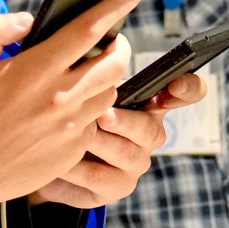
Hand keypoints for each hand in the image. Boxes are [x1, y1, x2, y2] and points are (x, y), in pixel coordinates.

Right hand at [0, 0, 139, 227]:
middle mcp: (60, 98)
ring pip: (111, 93)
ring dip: (106, 78)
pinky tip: (68, 109)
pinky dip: (90, 109)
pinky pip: (96, 122)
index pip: (88, 31)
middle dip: (121, 46)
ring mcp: (70, 128)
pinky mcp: (73, 151)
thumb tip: (29, 21)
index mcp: (35, 70)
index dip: (114, 7)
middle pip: (116, 64)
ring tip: (87, 74)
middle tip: (111, 40)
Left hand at [29, 71, 207, 207]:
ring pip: (124, 155)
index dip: (187, 88)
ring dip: (96, 144)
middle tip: (101, 115)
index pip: (185, 93)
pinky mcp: (112, 189)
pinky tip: (56, 161)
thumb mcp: (80, 84)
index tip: (175, 83)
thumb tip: (95, 37)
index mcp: (148, 103)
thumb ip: (95, 66)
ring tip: (70, 134)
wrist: (41, 153)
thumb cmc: (66, 107)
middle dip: (124, 122)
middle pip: (150, 130)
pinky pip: (98, 180)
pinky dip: (75, 169)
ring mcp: (132, 164)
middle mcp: (147, 135)